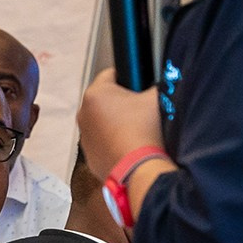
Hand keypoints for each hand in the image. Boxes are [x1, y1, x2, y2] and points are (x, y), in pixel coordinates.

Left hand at [76, 68, 164, 186]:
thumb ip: (156, 85)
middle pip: (105, 100)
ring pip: (103, 122)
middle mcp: (84, 113)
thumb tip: (158, 85)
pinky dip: (113, 142)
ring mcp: (85, 136)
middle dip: (122, 102)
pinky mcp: (89, 156)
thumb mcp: (157, 98)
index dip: (128, 76)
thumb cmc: (144, 131)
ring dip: (116, 123)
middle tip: (140, 110)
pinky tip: (130, 146)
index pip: (110, 73)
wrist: (138, 168)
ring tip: (137, 130)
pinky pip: (102, 143)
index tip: (138, 85)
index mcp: (96, 94)